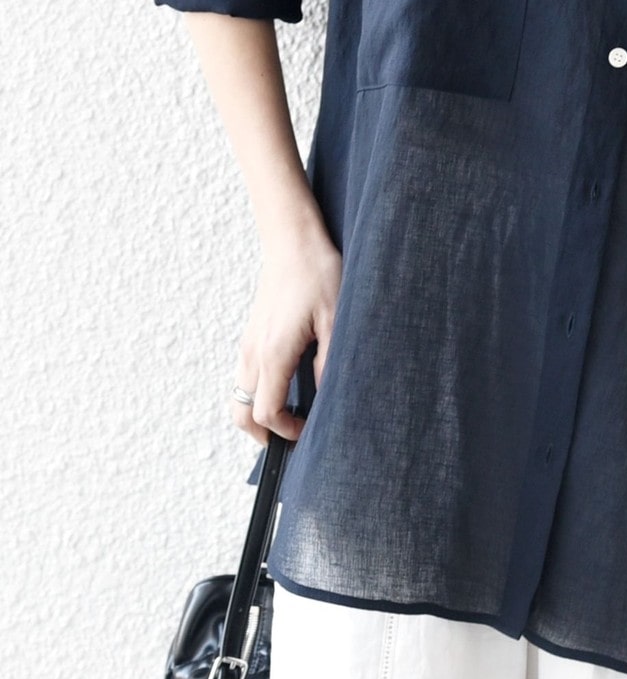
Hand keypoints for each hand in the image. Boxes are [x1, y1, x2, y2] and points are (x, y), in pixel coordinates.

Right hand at [230, 223, 342, 446]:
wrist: (293, 241)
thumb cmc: (317, 274)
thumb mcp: (335, 320)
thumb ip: (329, 363)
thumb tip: (327, 398)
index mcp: (273, 353)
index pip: (266, 413)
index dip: (286, 432)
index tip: (310, 430)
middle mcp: (253, 353)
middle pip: (241, 414)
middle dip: (263, 435)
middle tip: (293, 437)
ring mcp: (248, 344)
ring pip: (239, 396)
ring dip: (259, 414)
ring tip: (293, 415)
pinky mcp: (251, 335)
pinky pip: (245, 377)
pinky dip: (257, 394)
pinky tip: (288, 386)